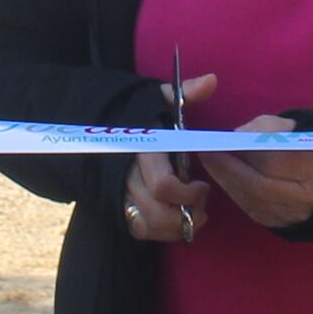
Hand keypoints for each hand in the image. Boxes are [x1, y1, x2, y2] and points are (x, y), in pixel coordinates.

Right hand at [124, 82, 218, 243]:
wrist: (100, 126)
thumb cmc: (140, 113)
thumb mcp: (160, 98)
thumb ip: (186, 93)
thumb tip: (211, 81)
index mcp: (142, 150)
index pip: (163, 185)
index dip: (188, 193)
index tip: (204, 186)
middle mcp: (127, 176)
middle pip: (157, 212)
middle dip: (186, 214)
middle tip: (202, 205)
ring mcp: (120, 193)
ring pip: (148, 225)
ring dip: (176, 226)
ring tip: (194, 216)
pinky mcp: (119, 207)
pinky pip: (139, 230)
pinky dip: (161, 231)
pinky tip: (177, 221)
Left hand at [198, 114, 312, 232]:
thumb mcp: (300, 129)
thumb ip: (270, 128)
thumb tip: (237, 135)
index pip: (274, 161)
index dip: (244, 151)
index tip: (222, 139)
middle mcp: (308, 197)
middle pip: (258, 185)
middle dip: (227, 168)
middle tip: (206, 152)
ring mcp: (295, 216)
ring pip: (251, 200)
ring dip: (226, 180)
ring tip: (210, 161)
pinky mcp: (282, 226)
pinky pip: (251, 209)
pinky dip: (234, 191)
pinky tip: (224, 177)